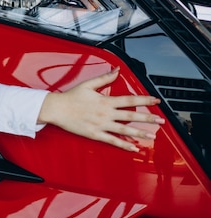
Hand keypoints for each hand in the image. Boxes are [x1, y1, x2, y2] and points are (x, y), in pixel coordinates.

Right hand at [37, 67, 164, 151]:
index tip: (156, 100)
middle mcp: (106, 113)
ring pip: (125, 130)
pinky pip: (113, 140)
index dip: (144, 99)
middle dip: (148, 118)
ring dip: (140, 133)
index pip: (129, 99)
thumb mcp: (88, 84)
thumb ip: (105, 78)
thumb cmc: (70, 97)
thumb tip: (117, 69)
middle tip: (161, 121)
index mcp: (105, 100)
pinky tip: (134, 148)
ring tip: (152, 135)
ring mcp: (101, 125)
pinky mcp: (95, 134)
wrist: (56, 109)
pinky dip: (124, 145)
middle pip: (131, 116)